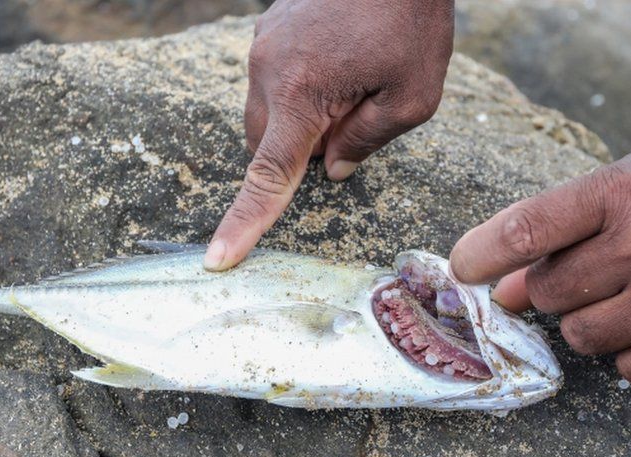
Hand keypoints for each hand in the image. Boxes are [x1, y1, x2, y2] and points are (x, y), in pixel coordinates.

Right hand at [204, 0, 454, 269]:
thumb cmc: (411, 19)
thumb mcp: (413, 96)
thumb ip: (367, 141)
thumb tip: (331, 169)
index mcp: (301, 94)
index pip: (268, 176)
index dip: (244, 223)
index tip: (218, 258)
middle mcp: (268, 69)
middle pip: (266, 143)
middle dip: (301, 149)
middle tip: (355, 115)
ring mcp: (263, 44)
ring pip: (267, 110)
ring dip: (300, 116)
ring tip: (352, 78)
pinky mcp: (269, 26)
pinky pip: (273, 76)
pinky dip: (299, 86)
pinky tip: (340, 57)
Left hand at [450, 144, 630, 383]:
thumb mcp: (616, 187)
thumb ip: (551, 232)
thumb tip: (498, 290)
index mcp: (620, 193)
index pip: (526, 231)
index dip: (480, 255)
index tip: (462, 269)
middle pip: (544, 293)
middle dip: (549, 287)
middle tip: (588, 270)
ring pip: (579, 337)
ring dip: (586, 321)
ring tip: (624, 292)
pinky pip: (628, 369)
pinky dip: (628, 351)